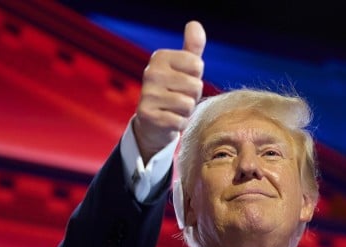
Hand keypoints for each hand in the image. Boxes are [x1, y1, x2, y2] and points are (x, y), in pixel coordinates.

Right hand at [132, 20, 205, 161]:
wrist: (154, 121)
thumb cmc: (174, 91)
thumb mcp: (185, 68)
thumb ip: (192, 48)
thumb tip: (195, 24)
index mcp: (160, 57)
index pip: (197, 65)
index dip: (196, 77)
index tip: (184, 81)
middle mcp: (150, 72)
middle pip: (195, 85)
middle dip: (193, 96)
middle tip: (179, 97)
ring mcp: (147, 94)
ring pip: (188, 104)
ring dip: (186, 111)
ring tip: (174, 109)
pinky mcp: (147, 115)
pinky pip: (180, 121)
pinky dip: (179, 124)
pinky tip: (169, 120)